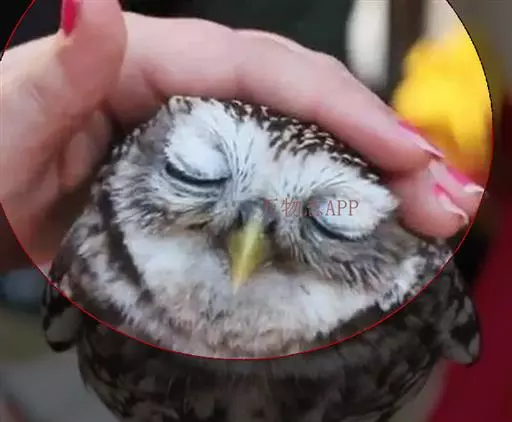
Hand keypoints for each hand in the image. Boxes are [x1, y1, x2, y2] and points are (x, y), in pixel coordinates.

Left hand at [0, 0, 484, 265]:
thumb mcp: (13, 114)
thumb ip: (61, 69)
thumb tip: (95, 2)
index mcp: (147, 64)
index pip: (263, 72)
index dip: (340, 107)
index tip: (402, 153)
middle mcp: (186, 98)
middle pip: (297, 107)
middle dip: (375, 146)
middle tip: (436, 196)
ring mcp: (199, 147)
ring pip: (292, 150)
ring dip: (359, 181)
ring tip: (416, 213)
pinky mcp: (199, 190)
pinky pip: (267, 191)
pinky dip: (311, 209)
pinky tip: (349, 231)